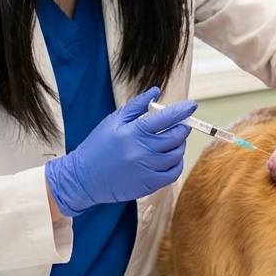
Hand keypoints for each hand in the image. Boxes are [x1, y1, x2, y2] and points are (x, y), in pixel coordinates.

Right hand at [45, 88, 195, 215]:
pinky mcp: (149, 185)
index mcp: (135, 132)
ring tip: (171, 141)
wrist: (83, 178)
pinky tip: (169, 158)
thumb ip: (137, 106)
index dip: (183, 110)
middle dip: (182, 128)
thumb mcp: (113, 121)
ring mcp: (148, 169)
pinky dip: (176, 163)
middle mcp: (144, 151)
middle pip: (177, 136)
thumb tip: (156, 91)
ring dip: (179, 145)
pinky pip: (173, 173)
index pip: (168, 118)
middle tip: (178, 126)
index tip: (192, 106)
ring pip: (177, 154)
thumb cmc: (98, 146)